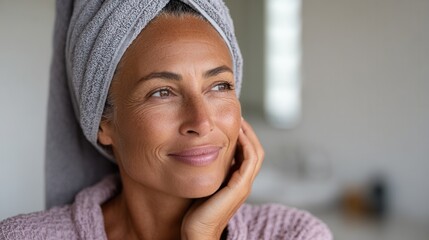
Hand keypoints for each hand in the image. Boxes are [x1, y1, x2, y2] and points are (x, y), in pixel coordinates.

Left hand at [181, 118, 263, 239]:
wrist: (198, 232)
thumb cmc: (197, 212)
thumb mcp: (204, 184)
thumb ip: (208, 171)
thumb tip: (200, 154)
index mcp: (237, 182)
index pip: (247, 153)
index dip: (243, 136)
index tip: (233, 121)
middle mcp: (244, 182)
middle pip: (255, 150)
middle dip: (248, 132)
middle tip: (239, 116)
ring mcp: (244, 185)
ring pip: (256, 153)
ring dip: (249, 134)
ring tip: (239, 120)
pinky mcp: (239, 187)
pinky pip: (249, 160)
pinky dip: (246, 144)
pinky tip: (236, 133)